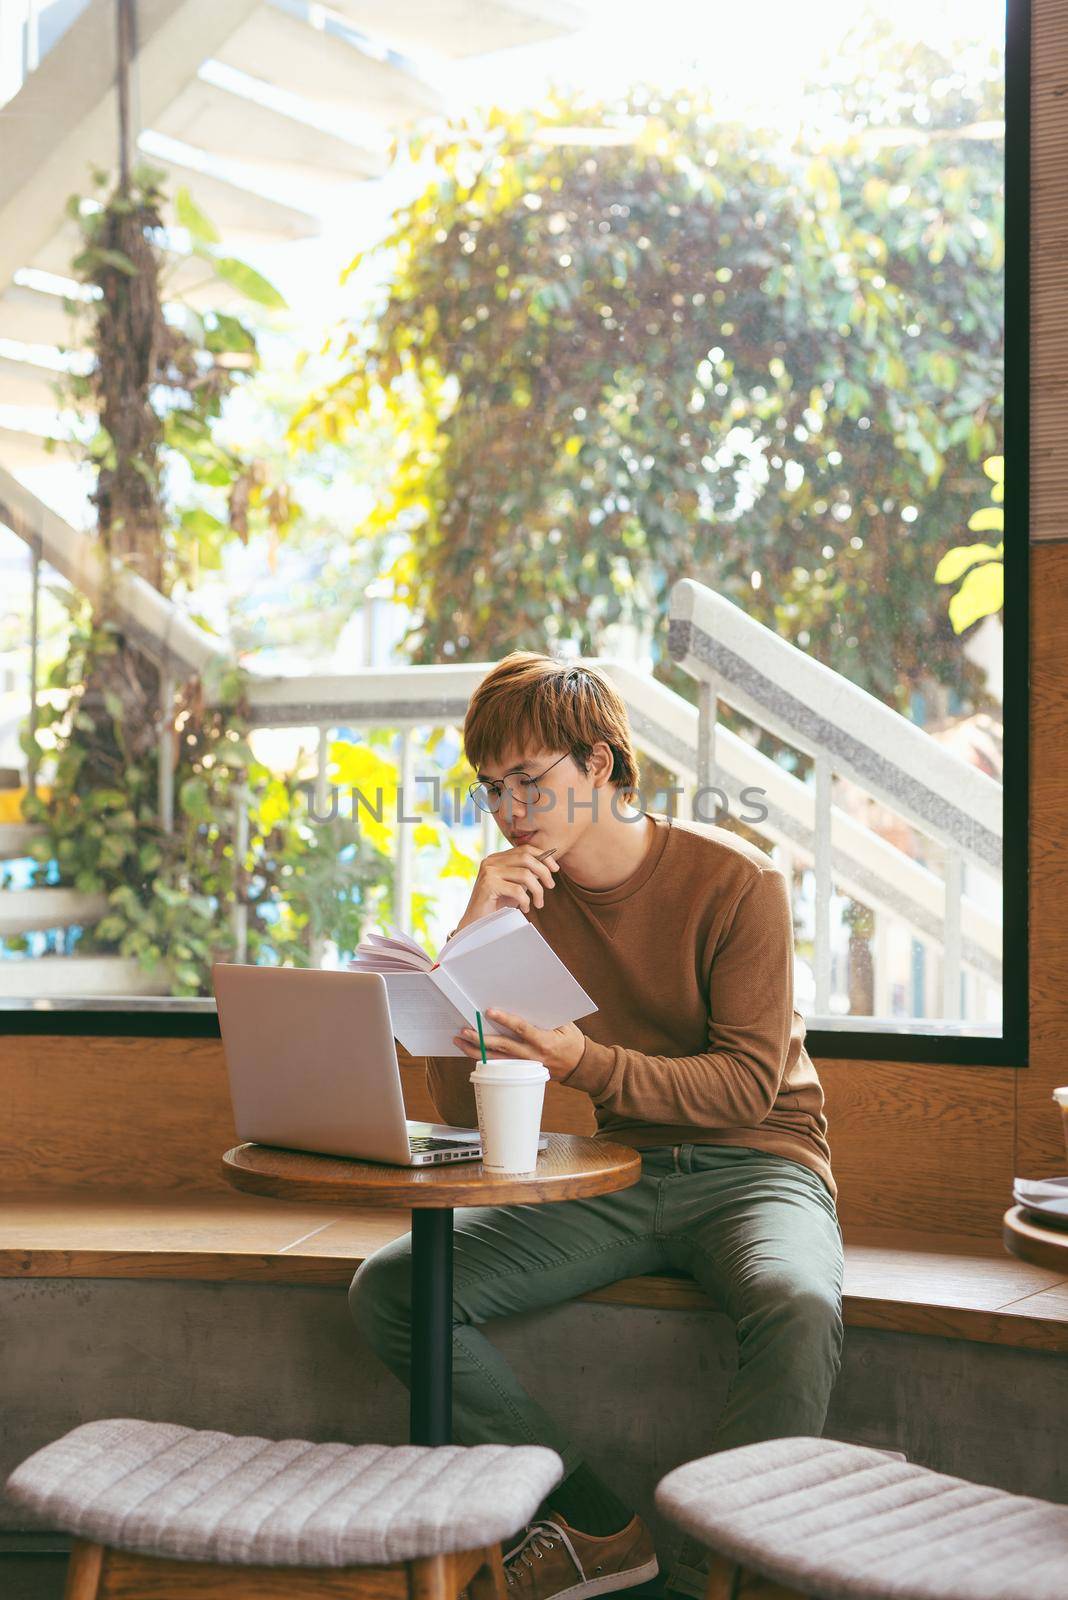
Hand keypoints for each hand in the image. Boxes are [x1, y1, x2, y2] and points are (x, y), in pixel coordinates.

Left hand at [452, 1007, 585, 1080]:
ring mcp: (526, 1066)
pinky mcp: (522, 1071)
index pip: (521, 1029)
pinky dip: (484, 1058)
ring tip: (460, 1041)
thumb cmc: (572, 1041)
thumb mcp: (565, 1025)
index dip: (505, 1020)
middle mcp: (533, 1055)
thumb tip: (524, 1001)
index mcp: (544, 1041)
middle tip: (464, 1030)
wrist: (579, 1066)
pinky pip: (500, 1065)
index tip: (489, 1012)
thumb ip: (545, 1016)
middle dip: (481, 1039)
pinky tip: (471, 1051)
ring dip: (476, 1051)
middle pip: (502, 1047)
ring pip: (496, 1060)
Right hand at [459, 843, 560, 925]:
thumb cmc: (496, 905)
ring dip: (537, 890)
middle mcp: (491, 861)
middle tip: (551, 886)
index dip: (543, 856)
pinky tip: (525, 908)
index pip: (524, 849)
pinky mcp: (488, 885)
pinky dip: (526, 900)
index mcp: (497, 858)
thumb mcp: (514, 886)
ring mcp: (488, 872)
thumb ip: (525, 875)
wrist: (476, 923)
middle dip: (544, 872)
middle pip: (526, 858)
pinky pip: (517, 890)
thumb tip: (548, 866)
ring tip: (538, 903)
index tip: (555, 869)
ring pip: (525, 875)